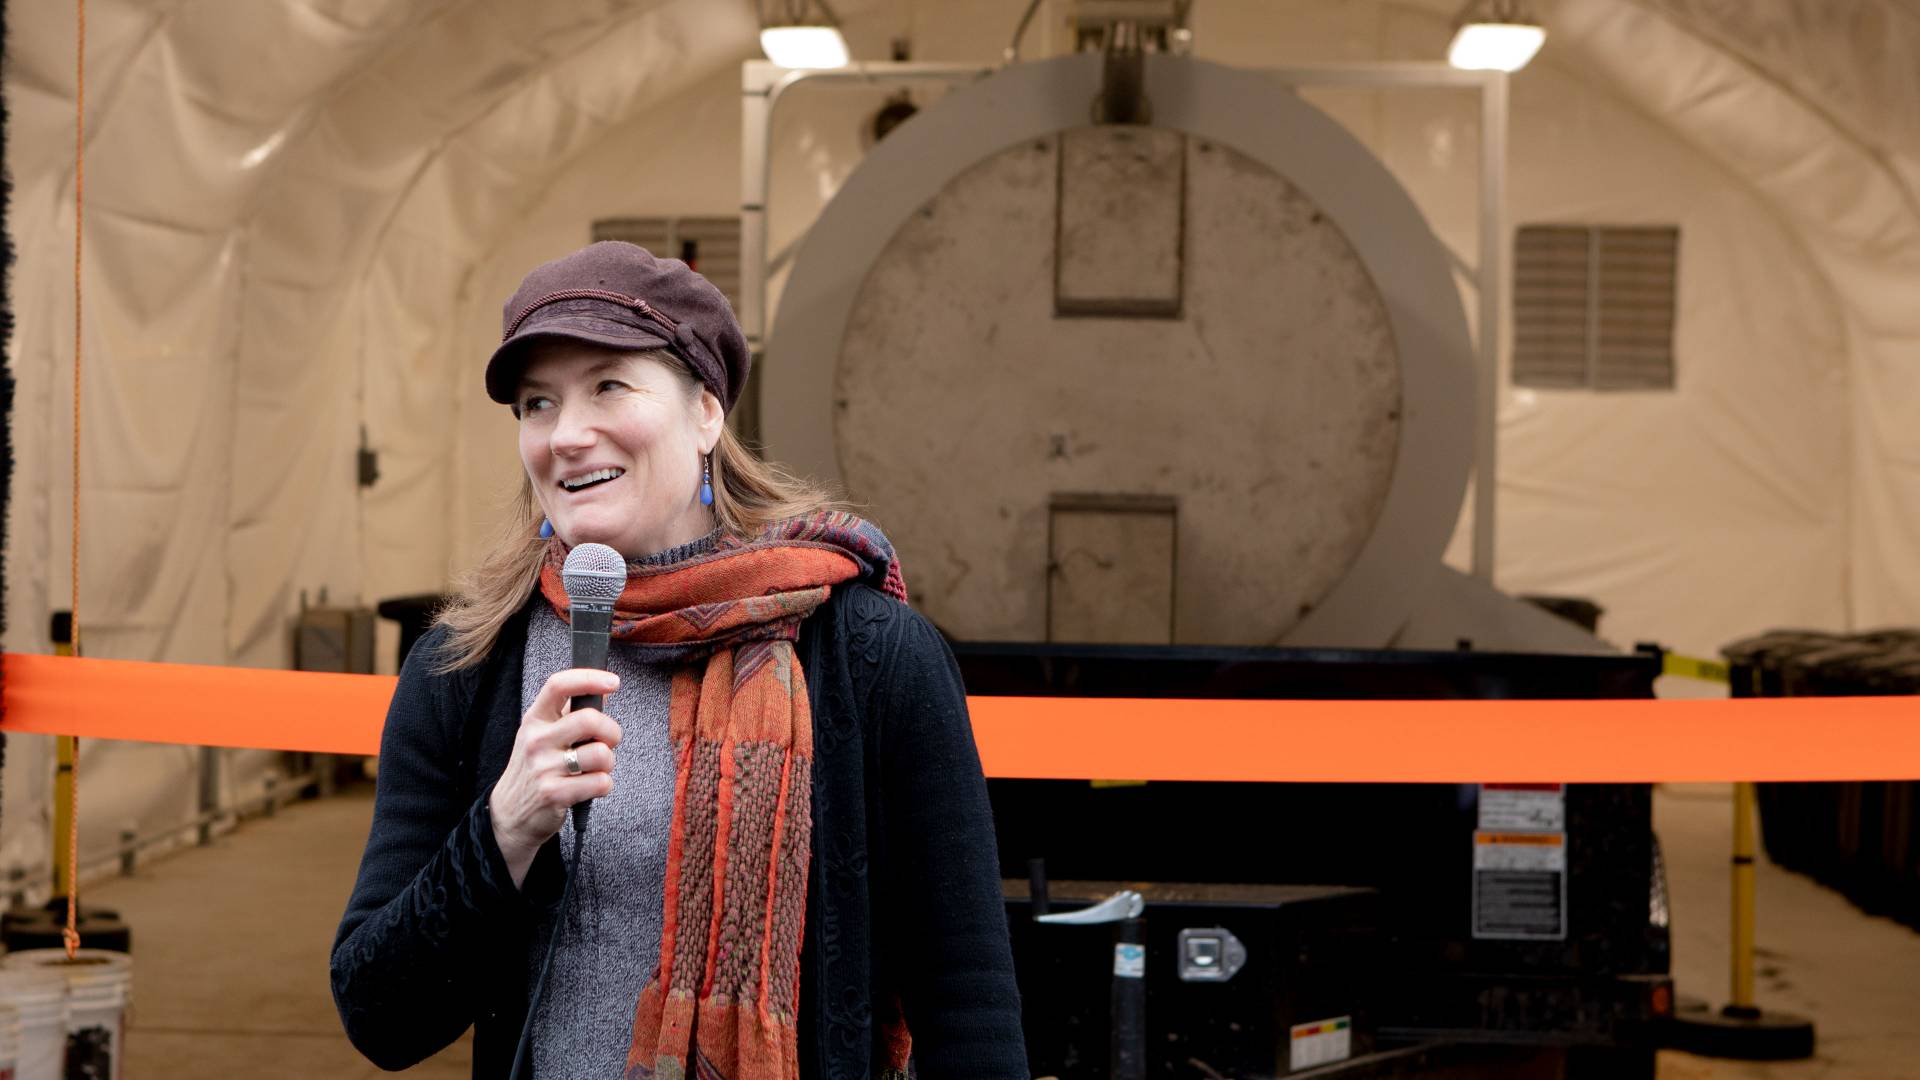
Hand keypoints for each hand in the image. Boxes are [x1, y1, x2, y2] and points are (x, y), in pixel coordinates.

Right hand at [488, 668, 620, 888]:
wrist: (510, 813)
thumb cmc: (534, 768)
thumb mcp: (543, 734)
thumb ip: (571, 712)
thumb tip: (603, 690)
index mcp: (535, 719)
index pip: (558, 685)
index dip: (589, 678)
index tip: (612, 681)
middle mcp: (536, 740)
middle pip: (589, 720)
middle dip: (611, 731)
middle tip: (608, 741)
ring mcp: (544, 768)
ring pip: (601, 754)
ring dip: (608, 762)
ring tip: (595, 768)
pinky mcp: (555, 794)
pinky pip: (601, 782)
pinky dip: (604, 785)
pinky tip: (589, 786)